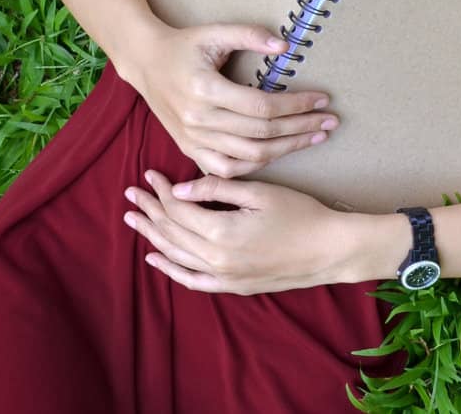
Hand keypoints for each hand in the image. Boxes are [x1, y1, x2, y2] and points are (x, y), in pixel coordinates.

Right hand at [116, 22, 338, 177]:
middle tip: (330, 122)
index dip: (297, 105)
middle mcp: (198, 119)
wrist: (145, 63)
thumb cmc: (184, 46)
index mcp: (205, 89)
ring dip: (286, 149)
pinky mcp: (190, 149)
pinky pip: (227, 168)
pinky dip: (256, 165)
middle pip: (260, 133)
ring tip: (314, 138)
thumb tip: (286, 46)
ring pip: (248, 155)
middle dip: (300, 128)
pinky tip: (280, 154)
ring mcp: (193, 139)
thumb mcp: (214, 32)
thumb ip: (249, 35)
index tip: (323, 99)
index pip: (262, 106)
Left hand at [123, 170, 396, 292]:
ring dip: (152, 236)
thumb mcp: (261, 192)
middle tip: (131, 192)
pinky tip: (156, 257)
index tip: (150, 174)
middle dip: (149, 210)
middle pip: (171, 232)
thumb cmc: (301, 214)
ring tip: (133, 219)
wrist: (329, 250)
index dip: (160, 191)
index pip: (177, 209)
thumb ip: (218, 188)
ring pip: (176, 255)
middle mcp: (215, 258)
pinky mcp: (232, 286)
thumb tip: (179, 189)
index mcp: (221, 231)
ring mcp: (223, 276)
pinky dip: (170, 269)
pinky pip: (191, 280)